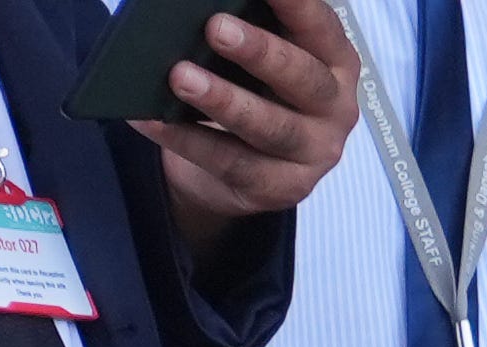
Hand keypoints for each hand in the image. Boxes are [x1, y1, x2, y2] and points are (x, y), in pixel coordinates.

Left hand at [140, 0, 359, 238]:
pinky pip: (232, 163)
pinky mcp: (284, 188)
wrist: (240, 164)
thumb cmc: (247, 88)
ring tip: (180, 76)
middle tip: (215, 27)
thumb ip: (241, 26)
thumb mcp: (253, 55)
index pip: (320, 27)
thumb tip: (200, 10)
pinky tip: (151, 118)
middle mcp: (334, 107)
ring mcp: (313, 152)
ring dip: (223, 100)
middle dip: (260, 52)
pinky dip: (188, 140)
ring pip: (271, 127)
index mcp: (332, 61)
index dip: (298, 5)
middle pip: (304, 79)